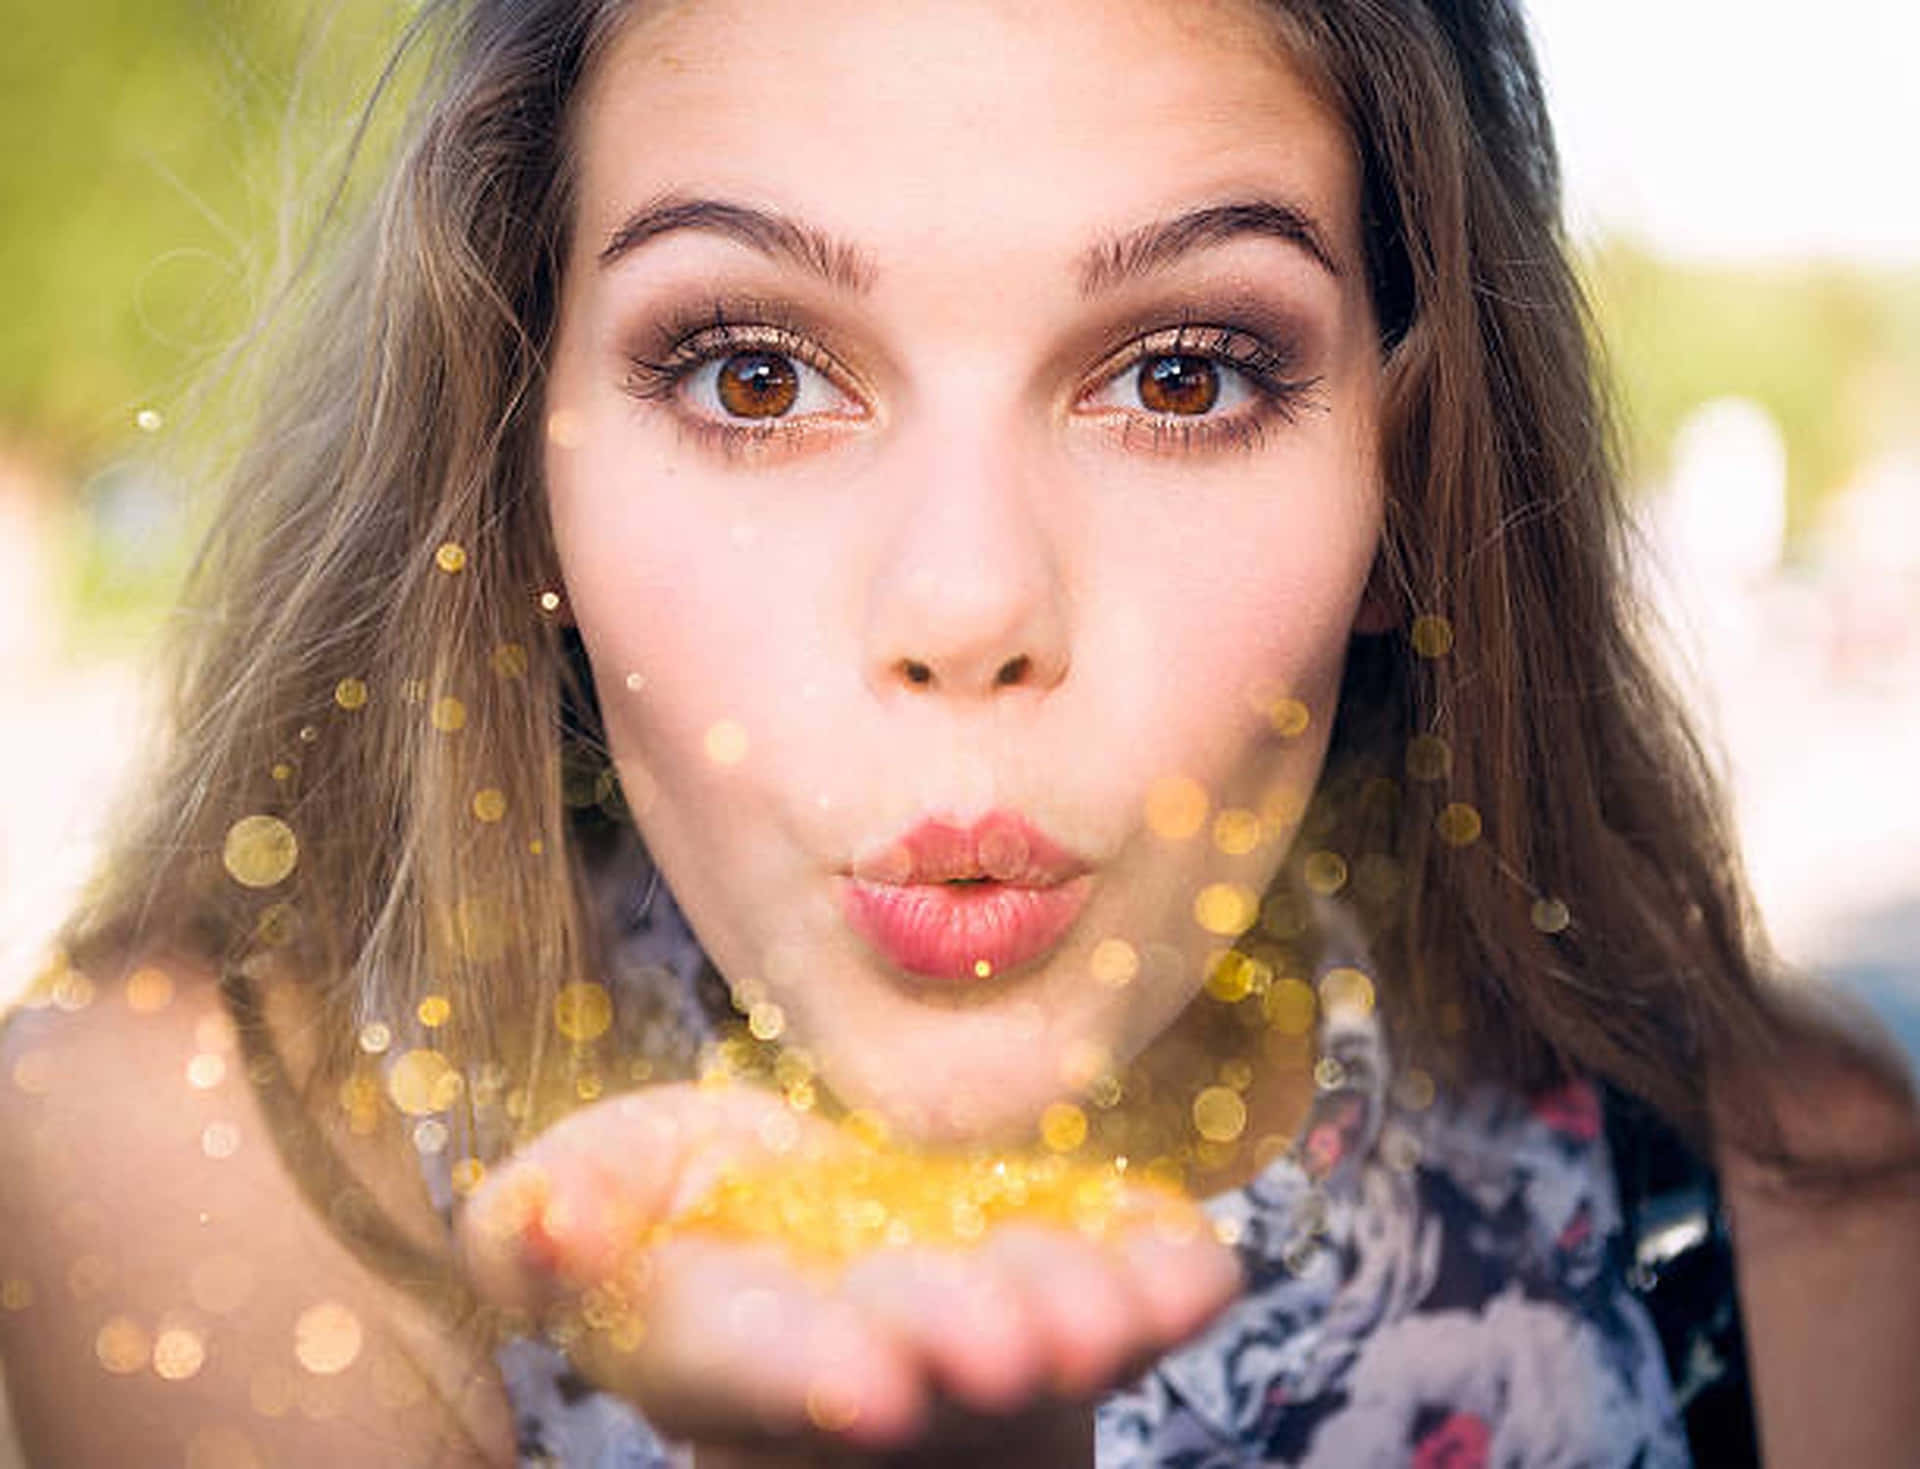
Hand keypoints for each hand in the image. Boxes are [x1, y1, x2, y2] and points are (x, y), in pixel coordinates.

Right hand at [459, 1083, 1241, 1464]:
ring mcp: (991, 1330)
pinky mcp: (1084, 1283)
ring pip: (1038, 1339)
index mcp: (729, 1343)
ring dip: (1075, 1328)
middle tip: (1003, 1347)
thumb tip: (540, 1228)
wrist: (841, 1227)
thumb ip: (546, 1219)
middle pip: (915, 1358)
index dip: (808, 1377)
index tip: (866, 1387)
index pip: (756, 1368)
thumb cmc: (699, 1206)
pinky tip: (1198, 1271)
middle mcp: (874, 1358)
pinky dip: (1169, 1283)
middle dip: (958, 1347)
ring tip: (1099, 1316)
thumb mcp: (599, 1186)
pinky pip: (1137, 1291)